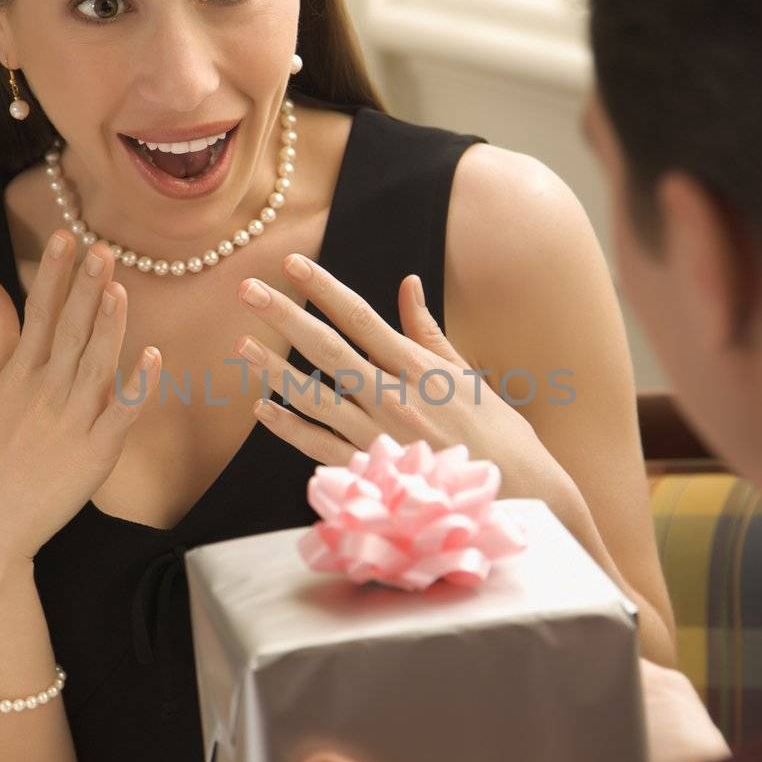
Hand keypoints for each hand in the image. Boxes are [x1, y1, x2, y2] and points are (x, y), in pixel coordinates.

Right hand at [0, 233, 160, 564]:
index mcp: (17, 375)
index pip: (39, 313)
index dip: (54, 274)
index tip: (67, 236)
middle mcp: (43, 392)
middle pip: (70, 332)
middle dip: (85, 288)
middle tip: (102, 248)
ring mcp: (70, 422)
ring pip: (96, 365)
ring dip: (109, 326)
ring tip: (120, 288)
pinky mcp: (95, 453)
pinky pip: (120, 414)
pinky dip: (136, 386)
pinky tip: (153, 357)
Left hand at [235, 256, 569, 504]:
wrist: (520, 497)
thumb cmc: (500, 436)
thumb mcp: (468, 376)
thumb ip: (429, 333)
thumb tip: (406, 285)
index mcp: (420, 369)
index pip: (361, 318)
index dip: (323, 288)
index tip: (292, 264)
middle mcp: (395, 399)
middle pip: (327, 349)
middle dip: (285, 315)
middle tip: (248, 289)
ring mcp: (379, 437)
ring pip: (314, 397)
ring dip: (273, 369)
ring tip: (240, 345)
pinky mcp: (372, 472)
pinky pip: (319, 447)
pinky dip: (289, 428)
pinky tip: (262, 409)